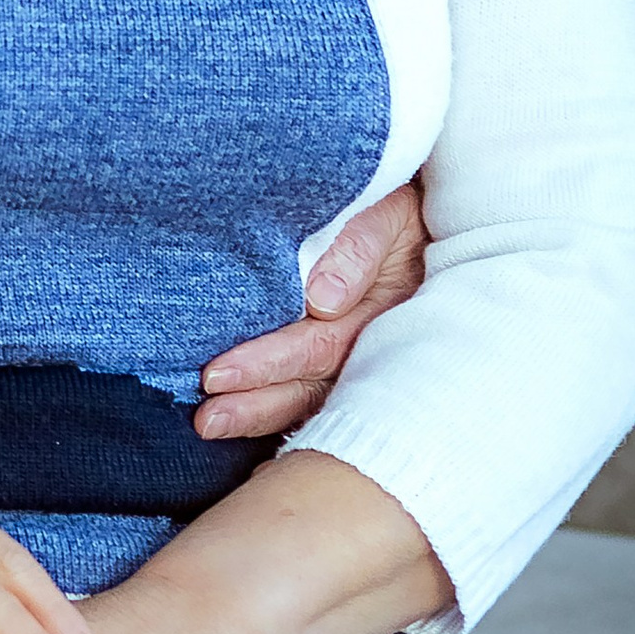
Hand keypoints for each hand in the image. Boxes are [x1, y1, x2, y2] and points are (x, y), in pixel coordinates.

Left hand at [192, 180, 425, 440]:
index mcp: (385, 307)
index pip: (320, 345)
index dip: (269, 363)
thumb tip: (322, 301)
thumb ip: (357, 247)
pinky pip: (320, 393)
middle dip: (256, 402)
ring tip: (210, 424)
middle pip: (313, 381)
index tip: (217, 375)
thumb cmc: (394, 208)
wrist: (429, 213)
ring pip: (315, 395)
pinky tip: (244, 425)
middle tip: (206, 416)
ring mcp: (371, 354)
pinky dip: (281, 412)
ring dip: (261, 414)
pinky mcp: (359, 359)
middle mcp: (378, 341)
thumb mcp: (384, 212)